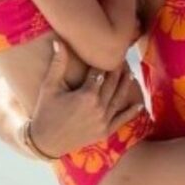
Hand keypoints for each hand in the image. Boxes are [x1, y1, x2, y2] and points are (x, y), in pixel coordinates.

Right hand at [29, 40, 145, 156]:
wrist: (45, 142)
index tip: (109, 52)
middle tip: (122, 59)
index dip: (104, 62)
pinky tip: (139, 104)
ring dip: (126, 85)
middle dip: (117, 71)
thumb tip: (59, 42)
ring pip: (118, 99)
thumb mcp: (49, 87)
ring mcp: (103, 120)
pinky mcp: (104, 132)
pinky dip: (131, 112)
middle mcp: (99, 107)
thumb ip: (58, 64)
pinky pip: (121, 120)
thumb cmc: (45, 112)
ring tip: (130, 73)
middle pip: (112, 84)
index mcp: (87, 95)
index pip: (99, 73)